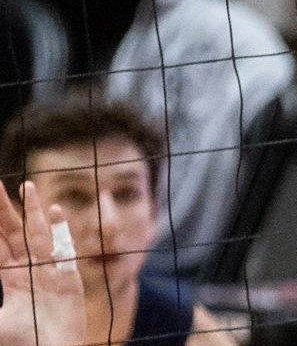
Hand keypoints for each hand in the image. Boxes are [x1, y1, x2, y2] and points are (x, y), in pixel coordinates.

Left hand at [0, 182, 85, 345]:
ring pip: (38, 234)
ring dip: (33, 211)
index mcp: (10, 279)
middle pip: (14, 232)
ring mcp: (49, 271)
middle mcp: (28, 270)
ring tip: (27, 187)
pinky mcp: (68, 275)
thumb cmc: (25, 343)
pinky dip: (59, 229)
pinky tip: (54, 211)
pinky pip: (63, 247)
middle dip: (5, 210)